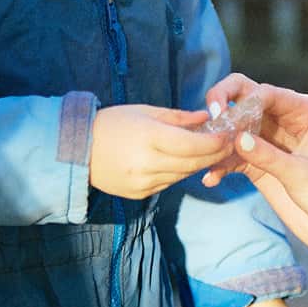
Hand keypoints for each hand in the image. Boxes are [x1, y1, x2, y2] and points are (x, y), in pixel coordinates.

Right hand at [87, 103, 231, 198]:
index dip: (215, 142)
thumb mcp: (145, 112)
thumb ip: (178, 117)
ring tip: (211, 151)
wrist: (77, 151)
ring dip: (199, 164)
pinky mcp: (139, 194)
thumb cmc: (111, 124)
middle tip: (230, 144)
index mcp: (149, 138)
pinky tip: (185, 161)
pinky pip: (169, 183)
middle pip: (193, 163)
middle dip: (215, 154)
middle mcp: (147, 164)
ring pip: (183, 175)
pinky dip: (180, 172)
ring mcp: (143, 182)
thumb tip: (206, 118)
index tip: (229, 134)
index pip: (194, 145)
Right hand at [201, 74, 307, 263]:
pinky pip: (233, 155)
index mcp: (303, 111)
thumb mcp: (302, 176)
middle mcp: (283, 119)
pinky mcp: (259, 163)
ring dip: (217, 140)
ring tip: (204, 159)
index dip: (240, 101)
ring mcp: (269, 141)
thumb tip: (237, 138)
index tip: (222, 118)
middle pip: (244, 99)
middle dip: (222, 107)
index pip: (264, 93)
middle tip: (208, 125)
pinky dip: (220, 164)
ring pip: (234, 128)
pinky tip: (211, 179)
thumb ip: (269, 157)